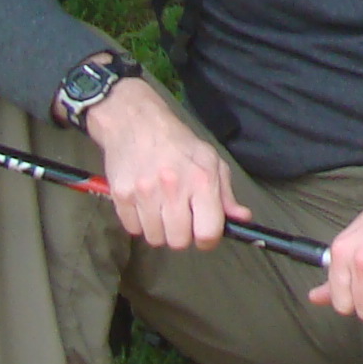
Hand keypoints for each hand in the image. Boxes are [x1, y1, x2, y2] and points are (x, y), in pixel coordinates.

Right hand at [88, 81, 241, 252]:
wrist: (135, 122)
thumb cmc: (178, 143)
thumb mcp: (210, 161)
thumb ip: (226, 194)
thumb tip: (241, 219)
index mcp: (201, 180)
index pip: (207, 232)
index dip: (207, 239)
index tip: (203, 232)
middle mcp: (172, 188)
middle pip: (179, 242)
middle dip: (182, 234)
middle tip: (180, 217)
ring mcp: (144, 193)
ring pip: (155, 239)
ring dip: (160, 229)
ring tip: (161, 207)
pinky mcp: (121, 195)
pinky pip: (132, 229)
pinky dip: (139, 222)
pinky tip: (144, 204)